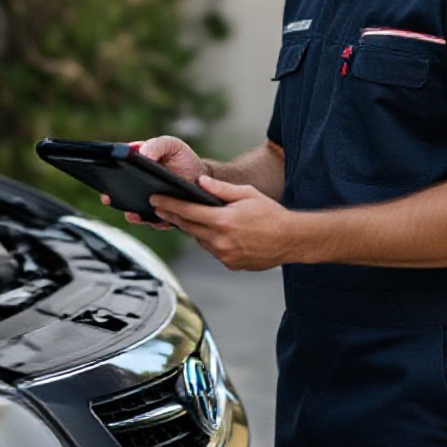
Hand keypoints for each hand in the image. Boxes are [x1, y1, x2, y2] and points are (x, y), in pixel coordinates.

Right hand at [100, 135, 204, 228]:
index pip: (117, 173)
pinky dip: (154, 222)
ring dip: (132, 214)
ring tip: (133, 213)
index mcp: (137, 168)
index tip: (105, 179)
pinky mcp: (162, 215)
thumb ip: (156, 145)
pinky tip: (156, 218)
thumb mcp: (171, 145)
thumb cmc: (183, 158)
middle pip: (121, 194)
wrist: (203, 176)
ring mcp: (150, 203)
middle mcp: (139, 188)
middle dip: (113, 197)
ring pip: (136, 211)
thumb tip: (141, 153)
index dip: (108, 176)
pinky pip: (156, 221)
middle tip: (109, 198)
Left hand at [151, 174, 293, 270]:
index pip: (187, 211)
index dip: (169, 204)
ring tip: (188, 217)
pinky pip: (212, 250)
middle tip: (160, 207)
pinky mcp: (230, 264)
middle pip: (188, 227)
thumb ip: (221, 189)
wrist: (291, 240)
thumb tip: (200, 182)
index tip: (155, 200)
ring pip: (199, 240)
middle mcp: (220, 241)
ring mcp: (225, 255)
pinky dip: (210, 240)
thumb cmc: (271, 214)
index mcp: (223, 221)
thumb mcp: (247, 194)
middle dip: (173, 216)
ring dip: (193, 229)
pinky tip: (214, 232)